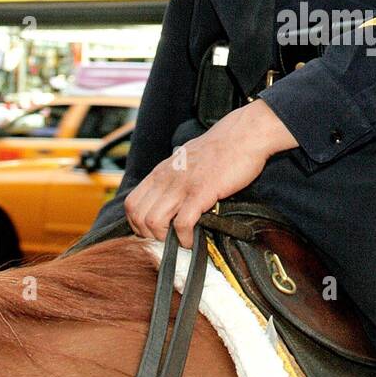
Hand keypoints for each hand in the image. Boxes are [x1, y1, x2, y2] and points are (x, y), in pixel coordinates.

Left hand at [123, 99, 297, 246]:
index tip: (153, 232)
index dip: (137, 224)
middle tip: (167, 241)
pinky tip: (193, 240)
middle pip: (138, 216)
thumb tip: (170, 198)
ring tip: (179, 241)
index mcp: (160, 172)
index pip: (132, 204)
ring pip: (153, 221)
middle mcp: (166, 178)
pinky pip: (182, 223)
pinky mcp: (201, 192)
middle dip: (150, 235)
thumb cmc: (220, 149)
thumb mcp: (185, 161)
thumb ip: (174, 179)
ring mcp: (182, 185)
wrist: (244, 135)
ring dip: (165, 239)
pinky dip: (184, 238)